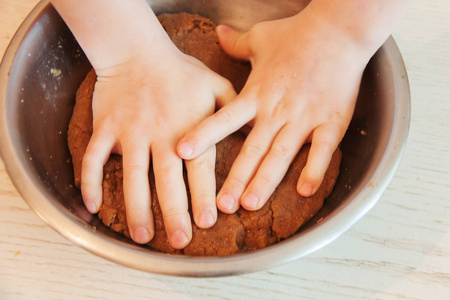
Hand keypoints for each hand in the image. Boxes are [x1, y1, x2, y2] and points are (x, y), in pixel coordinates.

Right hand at [81, 45, 234, 247]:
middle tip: (179, 240)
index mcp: (190, 128)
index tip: (206, 222)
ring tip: (142, 236)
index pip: (199, 168)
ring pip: (132, 176)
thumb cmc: (180, 71)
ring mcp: (131, 132)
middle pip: (167, 180)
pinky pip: (94, 157)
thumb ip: (234, 110)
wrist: (137, 50)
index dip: (203, 196)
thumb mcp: (216, 85)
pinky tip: (92, 205)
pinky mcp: (106, 128)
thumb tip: (254, 131)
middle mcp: (160, 134)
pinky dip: (90, 181)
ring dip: (136, 207)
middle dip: (174, 212)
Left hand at [177, 9, 371, 213]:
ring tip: (250, 203)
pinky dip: (314, 170)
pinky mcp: (331, 121)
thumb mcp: (260, 37)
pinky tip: (304, 190)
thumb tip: (217, 31)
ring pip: (281, 155)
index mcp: (257, 93)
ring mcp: (305, 117)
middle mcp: (277, 110)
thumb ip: (236, 43)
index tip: (182, 153)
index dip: (203, 135)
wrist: (340, 30)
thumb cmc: (297, 34)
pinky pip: (322, 150)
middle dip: (235, 178)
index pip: (225, 118)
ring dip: (265, 181)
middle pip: (252, 149)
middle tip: (221, 205)